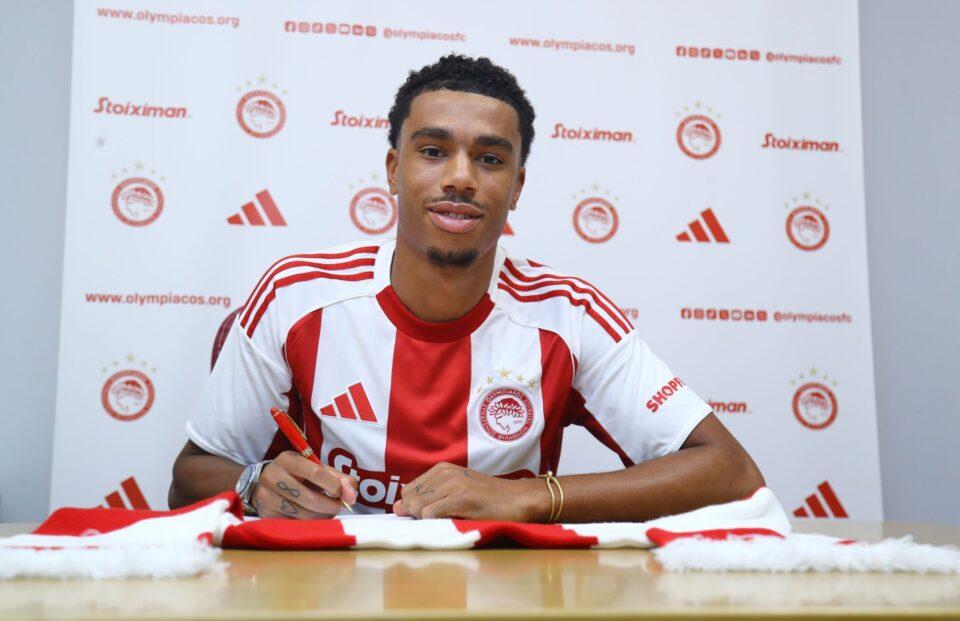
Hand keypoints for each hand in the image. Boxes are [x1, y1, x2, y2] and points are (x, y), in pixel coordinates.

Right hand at [253, 451, 357, 518]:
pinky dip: (310, 523)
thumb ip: (336, 477)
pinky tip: (315, 517)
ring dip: (322, 516)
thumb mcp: (314, 468)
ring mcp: (266, 497)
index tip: (345, 494)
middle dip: (330, 505)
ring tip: (329, 511)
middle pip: (309, 498)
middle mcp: (273, 477)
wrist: (262, 483)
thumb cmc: (296, 474)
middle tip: (341, 507)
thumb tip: (351, 494)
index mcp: (288, 459)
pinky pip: (294, 523)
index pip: (315, 472)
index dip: (334, 485)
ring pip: (302, 514)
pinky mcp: (266, 514)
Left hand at [393, 462, 547, 521]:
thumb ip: (429, 496)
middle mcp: (445, 473)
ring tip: (446, 522)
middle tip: (437, 522)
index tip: (427, 516)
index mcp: (442, 469)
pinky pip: (431, 513)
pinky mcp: (462, 498)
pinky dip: (434, 523)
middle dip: (416, 515)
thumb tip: (398, 508)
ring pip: (418, 507)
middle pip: (410, 499)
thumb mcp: (457, 491)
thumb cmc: (487, 499)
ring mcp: (454, 484)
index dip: (412, 507)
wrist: (518, 499)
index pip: (408, 490)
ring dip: (426, 521)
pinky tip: (450, 523)